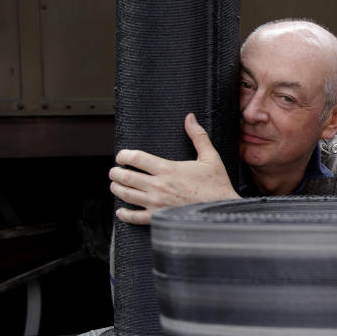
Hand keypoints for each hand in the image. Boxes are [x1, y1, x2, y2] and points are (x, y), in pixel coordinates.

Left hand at [109, 113, 238, 224]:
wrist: (222, 210)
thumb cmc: (217, 185)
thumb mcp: (210, 157)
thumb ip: (198, 136)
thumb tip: (190, 118)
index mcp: (167, 168)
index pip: (136, 158)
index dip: (124, 155)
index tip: (121, 156)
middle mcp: (158, 185)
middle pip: (126, 177)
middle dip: (116, 172)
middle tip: (115, 171)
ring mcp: (157, 203)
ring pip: (126, 195)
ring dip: (116, 189)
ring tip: (115, 186)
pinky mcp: (159, 217)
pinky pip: (135, 217)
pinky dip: (125, 214)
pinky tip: (121, 211)